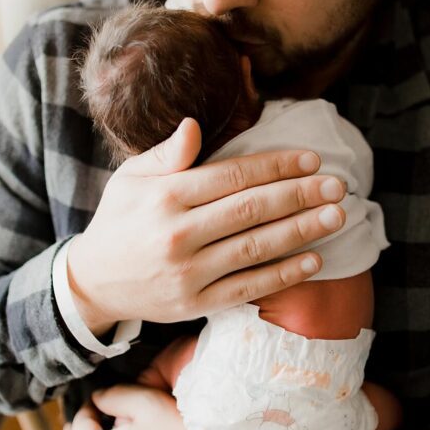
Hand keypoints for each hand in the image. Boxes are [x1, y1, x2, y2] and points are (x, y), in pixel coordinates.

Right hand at [67, 117, 346, 332]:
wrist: (92, 283)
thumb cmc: (119, 221)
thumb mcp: (130, 178)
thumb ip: (166, 154)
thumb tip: (194, 126)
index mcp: (165, 196)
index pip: (232, 176)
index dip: (276, 166)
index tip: (312, 159)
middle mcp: (178, 234)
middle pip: (251, 210)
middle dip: (299, 195)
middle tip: (337, 186)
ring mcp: (188, 273)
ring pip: (255, 248)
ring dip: (301, 231)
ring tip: (336, 217)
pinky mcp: (195, 304)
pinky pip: (247, 287)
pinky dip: (283, 275)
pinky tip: (313, 260)